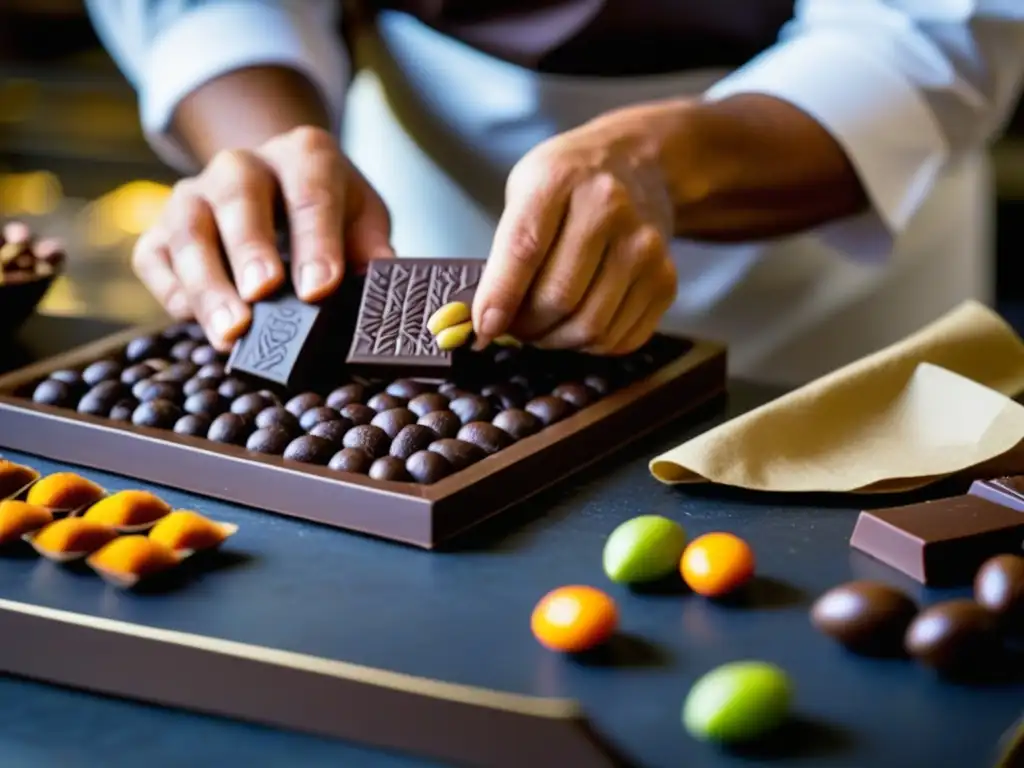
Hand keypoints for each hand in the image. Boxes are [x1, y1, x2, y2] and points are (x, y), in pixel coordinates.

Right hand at [133, 126, 392, 349]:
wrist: (276, 182)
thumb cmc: (329, 211)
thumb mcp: (362, 216)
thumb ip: (372, 247)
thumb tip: (381, 281)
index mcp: (304, 156)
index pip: (310, 194)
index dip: (315, 242)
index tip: (319, 289)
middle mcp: (242, 165)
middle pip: (238, 199)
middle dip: (249, 249)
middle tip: (262, 296)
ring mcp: (194, 194)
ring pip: (188, 229)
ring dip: (206, 283)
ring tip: (230, 333)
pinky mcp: (160, 229)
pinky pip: (155, 257)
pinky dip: (173, 291)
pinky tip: (197, 323)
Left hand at [472, 111, 677, 354]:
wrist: (639, 162)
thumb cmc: (569, 181)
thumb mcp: (525, 189)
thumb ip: (504, 250)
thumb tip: (487, 321)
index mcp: (560, 180)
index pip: (524, 250)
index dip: (500, 297)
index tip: (484, 330)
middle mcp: (609, 209)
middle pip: (559, 298)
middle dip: (527, 328)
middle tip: (515, 327)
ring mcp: (644, 246)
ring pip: (592, 326)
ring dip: (558, 341)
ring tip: (545, 327)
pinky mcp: (665, 278)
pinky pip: (622, 337)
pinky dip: (592, 346)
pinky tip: (579, 325)